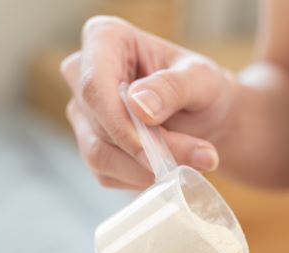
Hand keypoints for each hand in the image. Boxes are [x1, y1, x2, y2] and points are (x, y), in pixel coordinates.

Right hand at [59, 16, 236, 188]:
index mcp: (104, 39)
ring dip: (146, 169)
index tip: (152, 148)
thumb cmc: (202, 87)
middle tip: (200, 156)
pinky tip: (170, 166)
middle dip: (148, 150)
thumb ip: (173, 88)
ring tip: (194, 161)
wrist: (206, 116)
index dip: (119, 122)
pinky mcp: (92, 145)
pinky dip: (142, 177)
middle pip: (100, 124)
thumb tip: (139, 106)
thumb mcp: (201, 79)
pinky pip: (107, 173)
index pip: (94, 85)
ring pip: (99, 154)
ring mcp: (83, 113)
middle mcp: (82, 74)